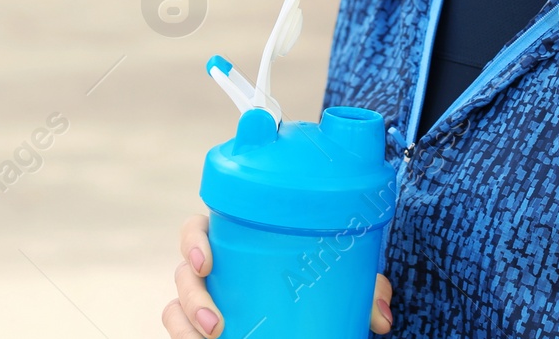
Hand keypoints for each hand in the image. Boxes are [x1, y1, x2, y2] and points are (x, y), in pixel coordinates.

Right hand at [162, 213, 394, 335]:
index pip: (198, 229)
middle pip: (183, 274)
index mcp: (236, 240)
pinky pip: (182, 333)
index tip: (206, 261)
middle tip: (217, 324)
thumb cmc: (318, 282)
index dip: (193, 241)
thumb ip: (364, 292)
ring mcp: (205, 299)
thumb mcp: (342, 282)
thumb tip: (382, 320)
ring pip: (175, 309)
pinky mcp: (203, 327)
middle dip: (192, 298)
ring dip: (184, 327)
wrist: (313, 316)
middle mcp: (214, 269)